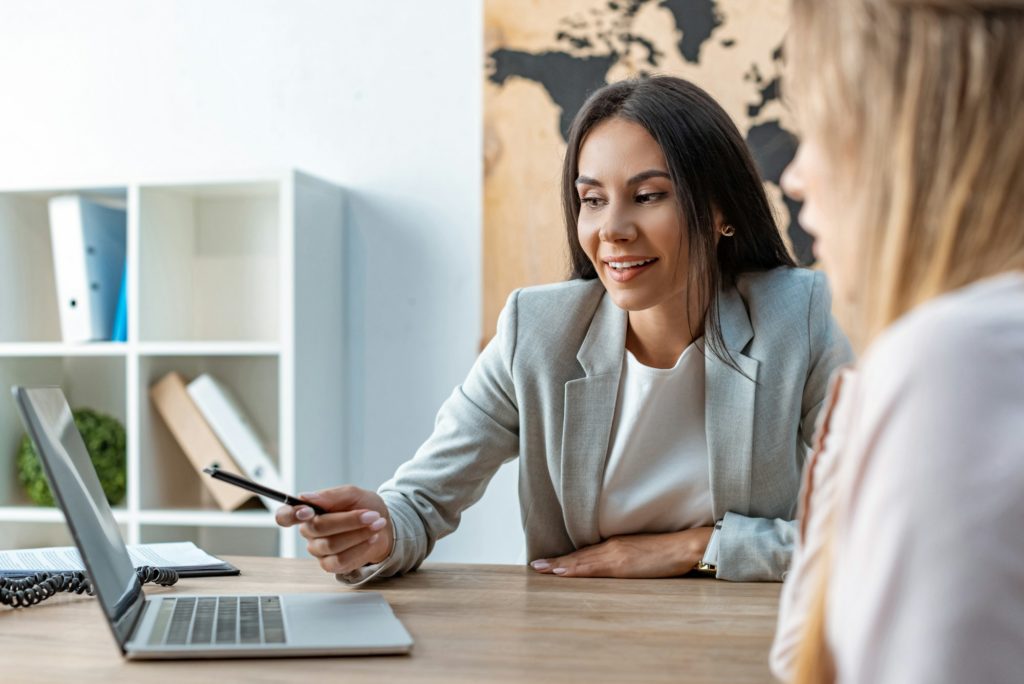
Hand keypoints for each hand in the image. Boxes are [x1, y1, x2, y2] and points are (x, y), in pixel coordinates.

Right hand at [275, 485, 393, 574]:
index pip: (284, 516)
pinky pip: (341, 560)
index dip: (290, 515)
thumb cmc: (364, 506)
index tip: (306, 511)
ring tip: (377, 524)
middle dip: (349, 520)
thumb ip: (330, 495)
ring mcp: (319, 550)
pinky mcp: (331, 565)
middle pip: (318, 527)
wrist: (383, 524)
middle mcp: (309, 532)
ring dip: (359, 533)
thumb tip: (305, 497)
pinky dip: (360, 548)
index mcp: (308, 512)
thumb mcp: (352, 494)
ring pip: (332, 545)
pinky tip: (372, 539)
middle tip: (371, 515)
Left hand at [529, 527, 713, 578]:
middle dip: (557, 562)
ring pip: (581, 561)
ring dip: (560, 565)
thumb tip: (614, 569)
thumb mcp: (641, 554)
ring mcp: (615, 554)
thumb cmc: (668, 551)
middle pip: (579, 556)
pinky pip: (593, 568)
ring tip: (541, 569)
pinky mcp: (621, 563)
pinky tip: (562, 572)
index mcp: (616, 545)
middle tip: (535, 566)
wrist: (685, 547)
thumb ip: (625, 559)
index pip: (586, 554)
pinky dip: (575, 569)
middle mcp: (611, 547)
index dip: (566, 559)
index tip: (548, 563)